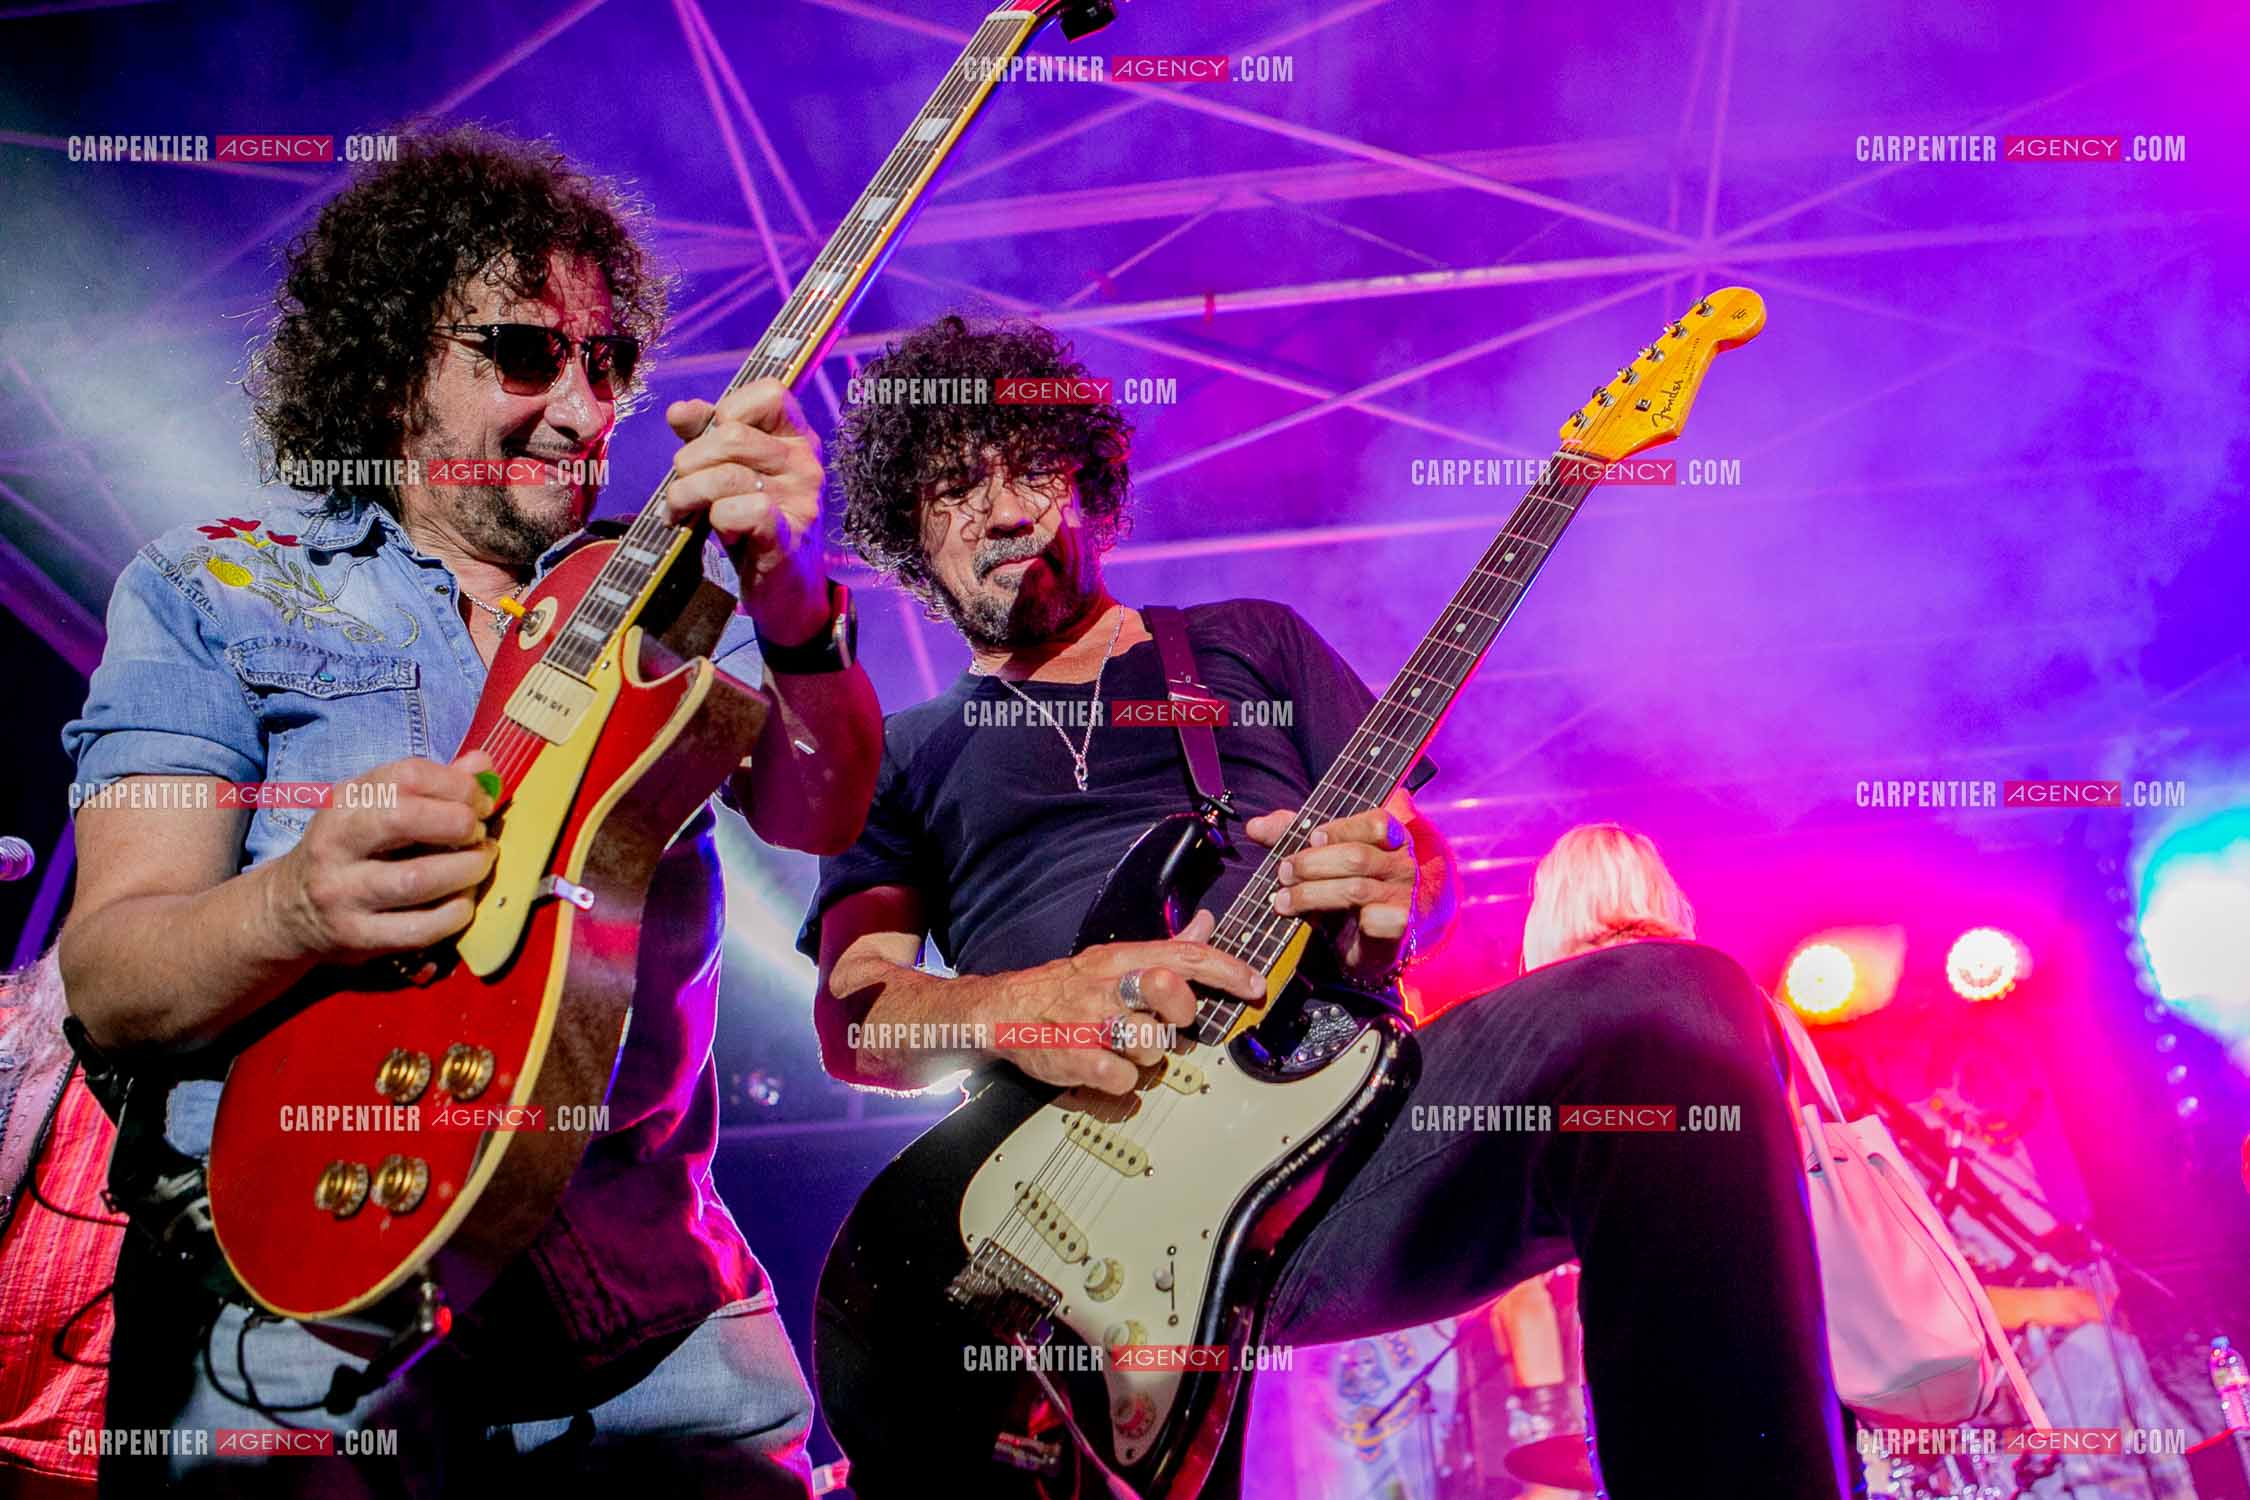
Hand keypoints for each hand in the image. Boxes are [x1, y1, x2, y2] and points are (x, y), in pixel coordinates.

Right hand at [274, 751, 498, 963]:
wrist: (290, 908)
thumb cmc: (350, 848)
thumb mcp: (375, 807)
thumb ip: (430, 786)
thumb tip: (482, 763)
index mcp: (345, 801)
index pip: (407, 776)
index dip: (458, 785)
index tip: (481, 802)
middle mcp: (336, 843)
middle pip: (405, 820)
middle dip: (459, 823)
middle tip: (480, 833)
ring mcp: (343, 893)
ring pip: (416, 879)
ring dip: (466, 870)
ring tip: (480, 864)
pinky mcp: (357, 936)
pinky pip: (419, 928)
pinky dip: (455, 913)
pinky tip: (463, 901)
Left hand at [665, 378, 830, 646]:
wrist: (788, 591)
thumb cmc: (756, 525)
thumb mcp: (734, 472)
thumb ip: (708, 436)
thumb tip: (681, 411)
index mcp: (797, 439)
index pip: (770, 393)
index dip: (728, 408)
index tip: (711, 439)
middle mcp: (806, 463)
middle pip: (733, 434)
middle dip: (690, 460)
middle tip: (682, 487)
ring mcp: (801, 500)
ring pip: (727, 475)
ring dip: (688, 493)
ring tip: (681, 511)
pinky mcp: (788, 538)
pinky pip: (741, 511)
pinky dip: (717, 519)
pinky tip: (718, 531)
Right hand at [981, 911, 1265, 1094]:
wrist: (1002, 1011)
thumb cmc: (1065, 987)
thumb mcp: (1114, 959)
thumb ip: (1166, 946)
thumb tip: (1206, 924)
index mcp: (1122, 959)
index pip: (1185, 955)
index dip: (1226, 970)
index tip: (1254, 986)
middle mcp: (1109, 985)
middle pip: (1169, 988)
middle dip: (1181, 1011)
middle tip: (1167, 1021)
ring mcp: (1091, 1022)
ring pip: (1152, 1044)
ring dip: (1147, 1055)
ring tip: (1125, 1047)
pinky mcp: (1075, 1059)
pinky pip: (1122, 1080)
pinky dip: (1121, 1082)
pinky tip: (1107, 1069)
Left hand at [1244, 806, 1417, 981]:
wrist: (1371, 938)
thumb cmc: (1346, 888)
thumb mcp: (1321, 856)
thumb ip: (1292, 835)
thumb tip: (1255, 826)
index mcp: (1391, 837)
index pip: (1376, 822)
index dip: (1340, 829)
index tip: (1311, 838)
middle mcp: (1402, 864)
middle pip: (1357, 857)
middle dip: (1312, 864)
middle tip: (1283, 872)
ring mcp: (1404, 896)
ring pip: (1356, 889)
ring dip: (1312, 894)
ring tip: (1283, 900)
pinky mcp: (1398, 927)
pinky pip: (1375, 921)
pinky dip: (1346, 920)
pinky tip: (1323, 926)